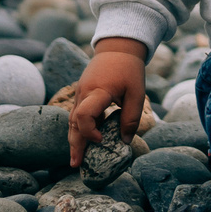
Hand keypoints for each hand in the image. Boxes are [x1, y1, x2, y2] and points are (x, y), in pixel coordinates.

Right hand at [67, 39, 147, 167]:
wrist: (119, 47)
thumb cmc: (130, 70)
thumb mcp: (137, 93)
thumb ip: (131, 117)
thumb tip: (125, 142)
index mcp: (98, 91)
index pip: (84, 115)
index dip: (90, 132)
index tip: (101, 140)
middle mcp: (84, 93)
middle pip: (74, 122)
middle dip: (75, 144)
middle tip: (75, 165)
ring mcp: (81, 92)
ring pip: (73, 119)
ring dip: (75, 139)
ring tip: (76, 159)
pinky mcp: (82, 92)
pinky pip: (77, 113)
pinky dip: (79, 128)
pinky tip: (84, 141)